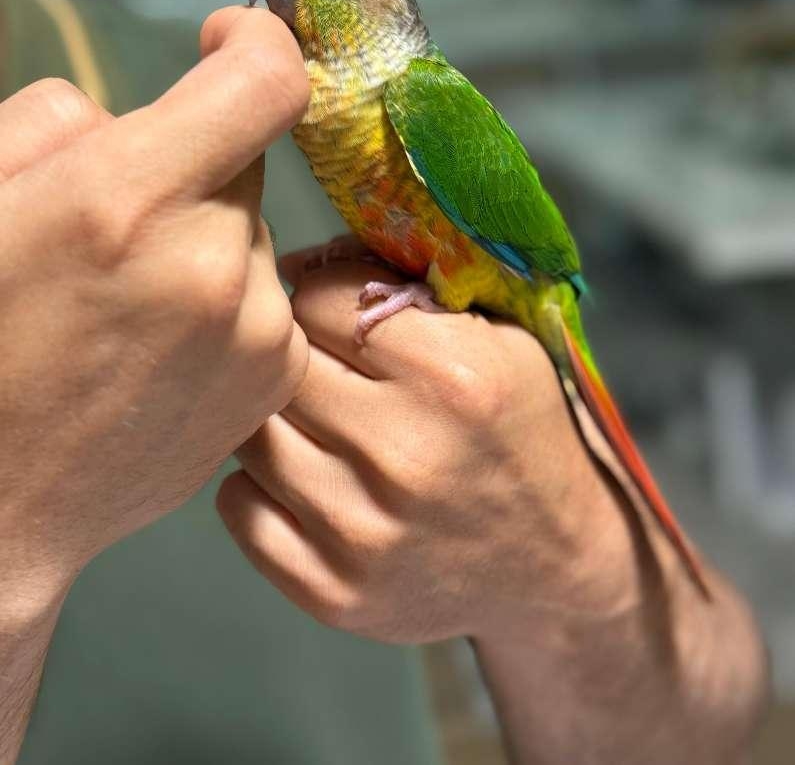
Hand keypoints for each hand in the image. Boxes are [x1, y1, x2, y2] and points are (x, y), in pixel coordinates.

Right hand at [0, 7, 308, 600]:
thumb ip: (54, 124)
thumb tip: (123, 120)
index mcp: (125, 202)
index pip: (265, 82)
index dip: (254, 40)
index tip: (223, 39)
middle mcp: (212, 265)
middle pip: (243, 160)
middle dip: (189, 167)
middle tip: (118, 224)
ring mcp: (256, 332)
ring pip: (249, 232)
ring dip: (204, 240)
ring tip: (127, 306)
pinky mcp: (274, 380)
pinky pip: (267, 297)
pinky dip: (226, 300)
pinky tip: (158, 347)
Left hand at [217, 252, 634, 642]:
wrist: (554, 564)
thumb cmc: (520, 433)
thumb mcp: (499, 339)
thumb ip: (406, 289)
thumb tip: (294, 264)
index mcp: (451, 376)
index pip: (321, 300)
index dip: (321, 296)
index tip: (333, 312)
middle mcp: (404, 454)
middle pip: (283, 365)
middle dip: (297, 352)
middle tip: (321, 365)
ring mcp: (364, 532)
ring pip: (252, 434)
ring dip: (274, 418)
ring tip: (315, 421)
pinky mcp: (333, 592)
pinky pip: (238, 509)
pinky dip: (258, 486)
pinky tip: (304, 478)